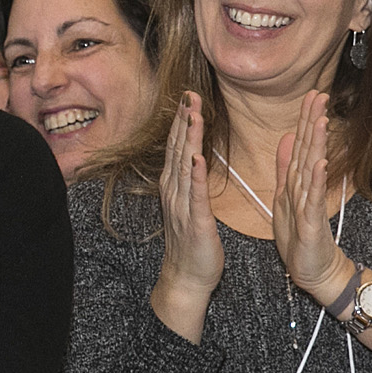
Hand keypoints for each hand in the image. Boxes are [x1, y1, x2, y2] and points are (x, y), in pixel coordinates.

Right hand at [151, 93, 224, 335]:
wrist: (187, 278)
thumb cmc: (192, 243)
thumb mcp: (190, 205)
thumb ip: (190, 180)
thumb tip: (192, 157)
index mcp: (175, 187)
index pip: (178, 147)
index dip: (183, 121)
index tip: (188, 97)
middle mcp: (174, 192)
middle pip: (179, 149)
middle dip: (184, 121)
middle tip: (189, 94)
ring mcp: (182, 206)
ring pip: (185, 165)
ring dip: (189, 139)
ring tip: (193, 115)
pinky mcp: (195, 222)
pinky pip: (195, 194)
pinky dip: (195, 174)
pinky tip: (197, 157)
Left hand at [274, 90, 355, 303]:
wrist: (312, 270)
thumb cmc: (299, 235)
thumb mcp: (286, 195)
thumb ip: (286, 167)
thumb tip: (286, 137)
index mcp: (295, 181)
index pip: (300, 144)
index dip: (304, 119)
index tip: (311, 93)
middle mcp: (305, 188)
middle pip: (308, 150)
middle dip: (312, 122)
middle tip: (320, 94)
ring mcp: (309, 205)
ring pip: (311, 170)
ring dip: (316, 145)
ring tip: (320, 120)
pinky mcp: (311, 223)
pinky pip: (311, 200)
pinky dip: (315, 181)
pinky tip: (319, 163)